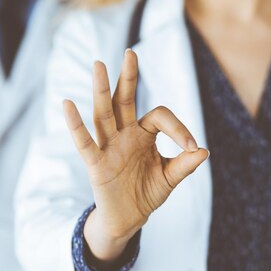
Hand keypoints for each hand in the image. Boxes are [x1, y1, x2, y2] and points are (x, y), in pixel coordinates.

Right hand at [63, 49, 208, 262]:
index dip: (178, 128)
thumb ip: (184, 164)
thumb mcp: (170, 178)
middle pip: (124, 100)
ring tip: (98, 64)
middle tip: (130, 52)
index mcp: (143, 134)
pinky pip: (84, 142)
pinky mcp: (96, 164)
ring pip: (103, 114)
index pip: (159, 117)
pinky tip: (67, 104)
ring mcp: (108, 146)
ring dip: (100, 90)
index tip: (191, 147)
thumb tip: (203, 150)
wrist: (129, 218)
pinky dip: (75, 125)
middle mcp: (124, 134)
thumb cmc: (147, 192)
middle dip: (127, 77)